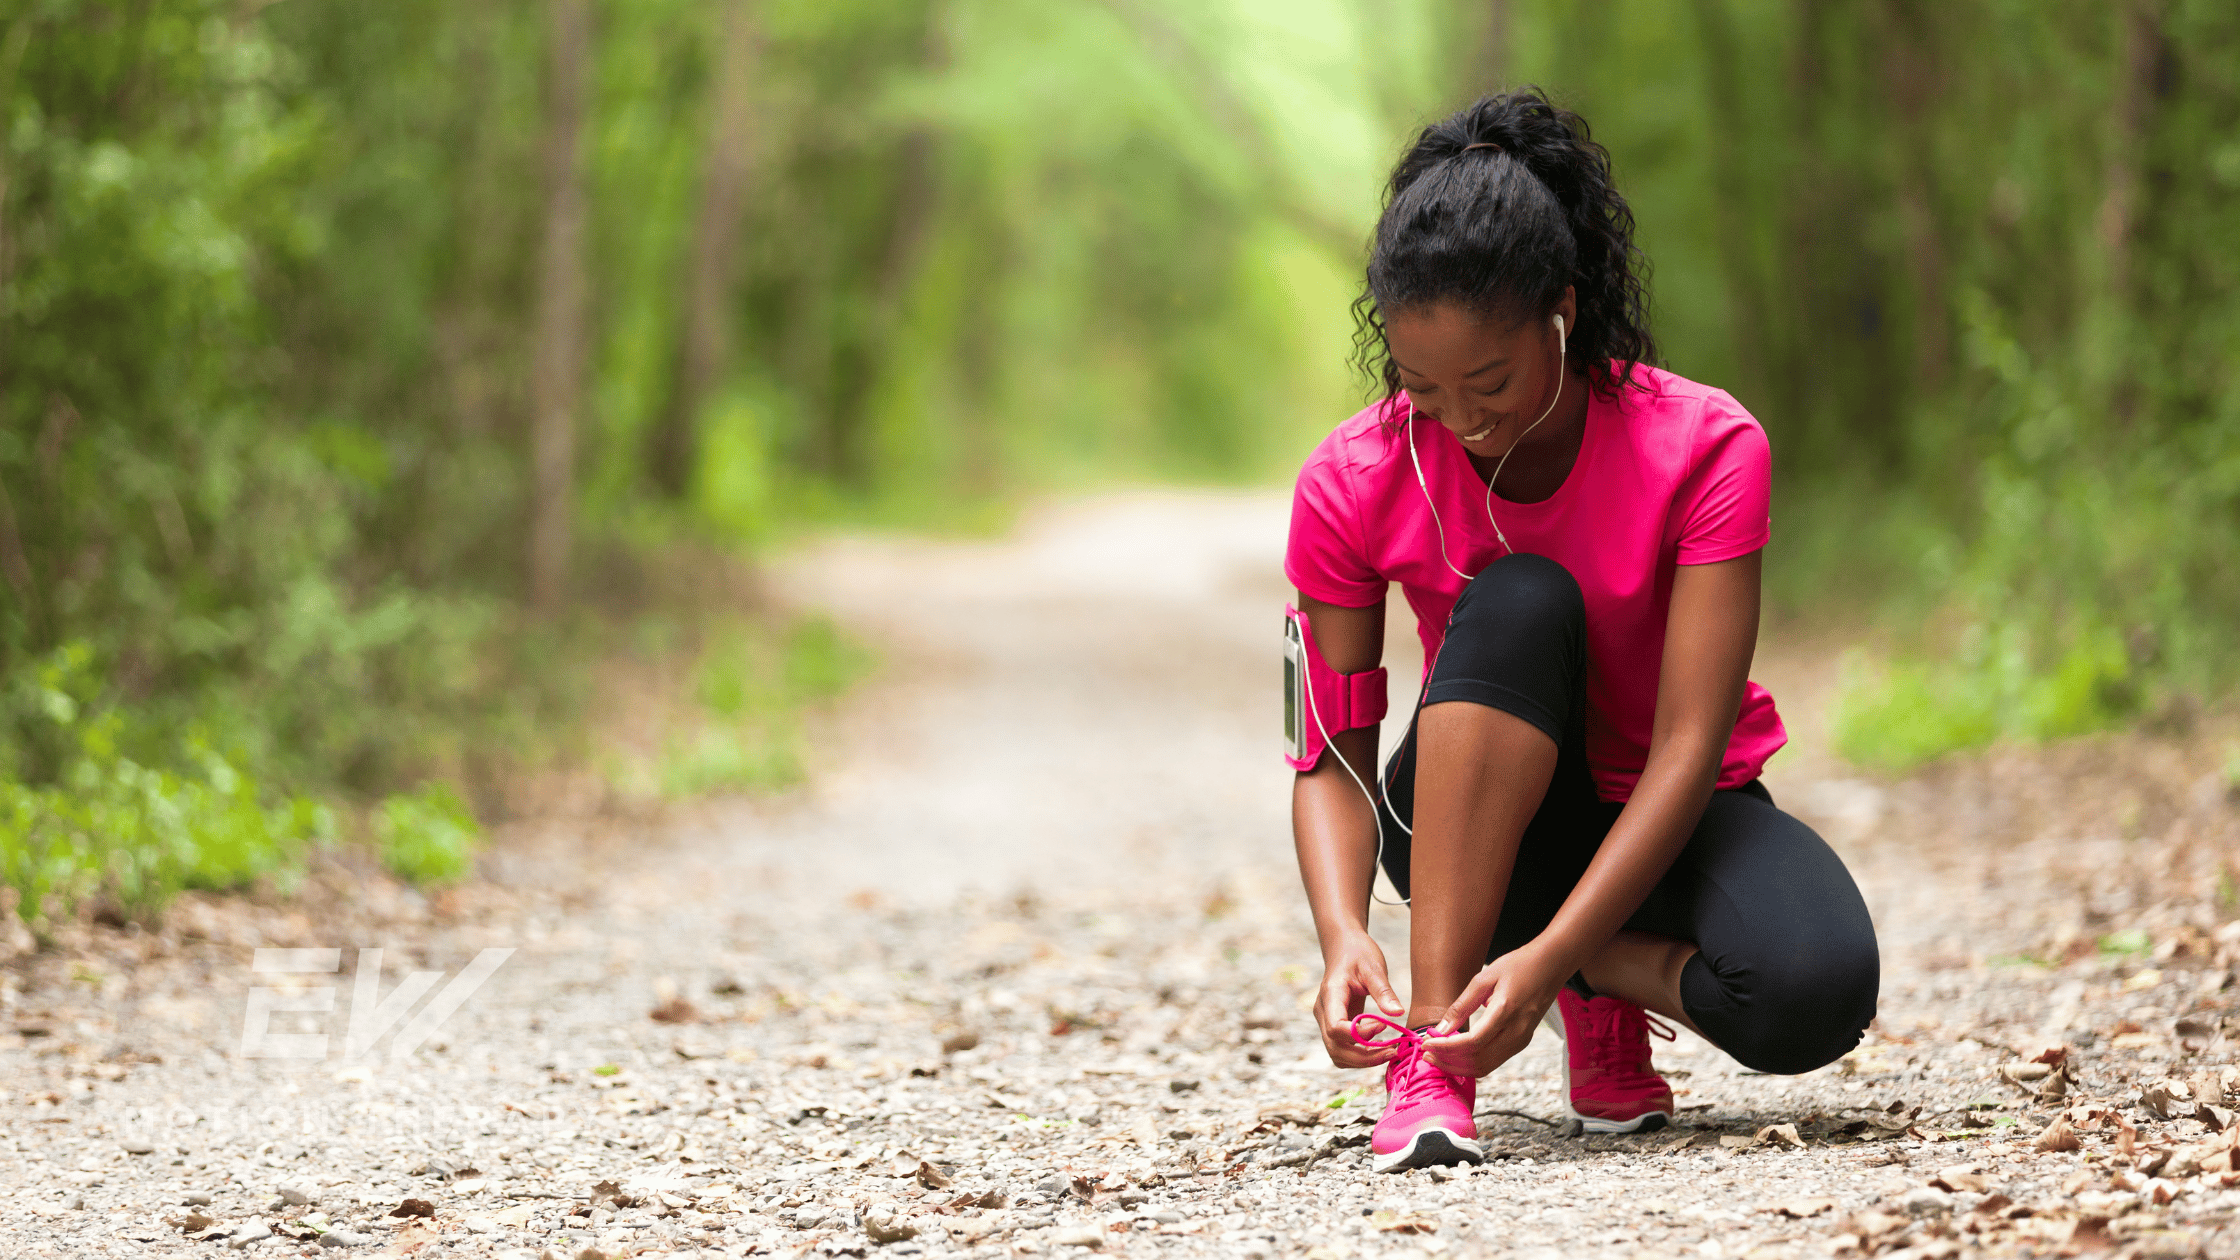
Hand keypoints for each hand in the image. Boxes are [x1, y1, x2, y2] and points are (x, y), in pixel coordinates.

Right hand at [1315, 931, 1405, 1068]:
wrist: (1344, 948)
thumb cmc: (1358, 954)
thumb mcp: (1374, 967)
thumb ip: (1384, 991)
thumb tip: (1398, 1013)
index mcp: (1331, 995)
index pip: (1336, 1027)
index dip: (1360, 1034)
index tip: (1383, 1026)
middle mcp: (1324, 1012)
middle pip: (1335, 1048)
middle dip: (1365, 1057)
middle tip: (1393, 1050)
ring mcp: (1327, 1021)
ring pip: (1338, 1055)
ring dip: (1363, 1060)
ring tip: (1389, 1050)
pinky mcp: (1335, 1026)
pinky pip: (1343, 1050)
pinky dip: (1361, 1055)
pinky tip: (1380, 1045)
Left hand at [1422, 944, 1572, 1076]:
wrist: (1551, 966)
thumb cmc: (1517, 966)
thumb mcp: (1484, 978)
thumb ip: (1462, 1005)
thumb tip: (1441, 1029)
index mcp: (1506, 1012)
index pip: (1472, 1042)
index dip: (1446, 1047)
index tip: (1425, 1043)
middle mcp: (1516, 1032)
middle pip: (1477, 1061)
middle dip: (1448, 1061)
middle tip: (1426, 1053)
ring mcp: (1521, 1040)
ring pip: (1485, 1067)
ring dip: (1458, 1066)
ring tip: (1436, 1056)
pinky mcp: (1522, 1042)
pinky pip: (1493, 1061)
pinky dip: (1471, 1063)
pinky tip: (1455, 1054)